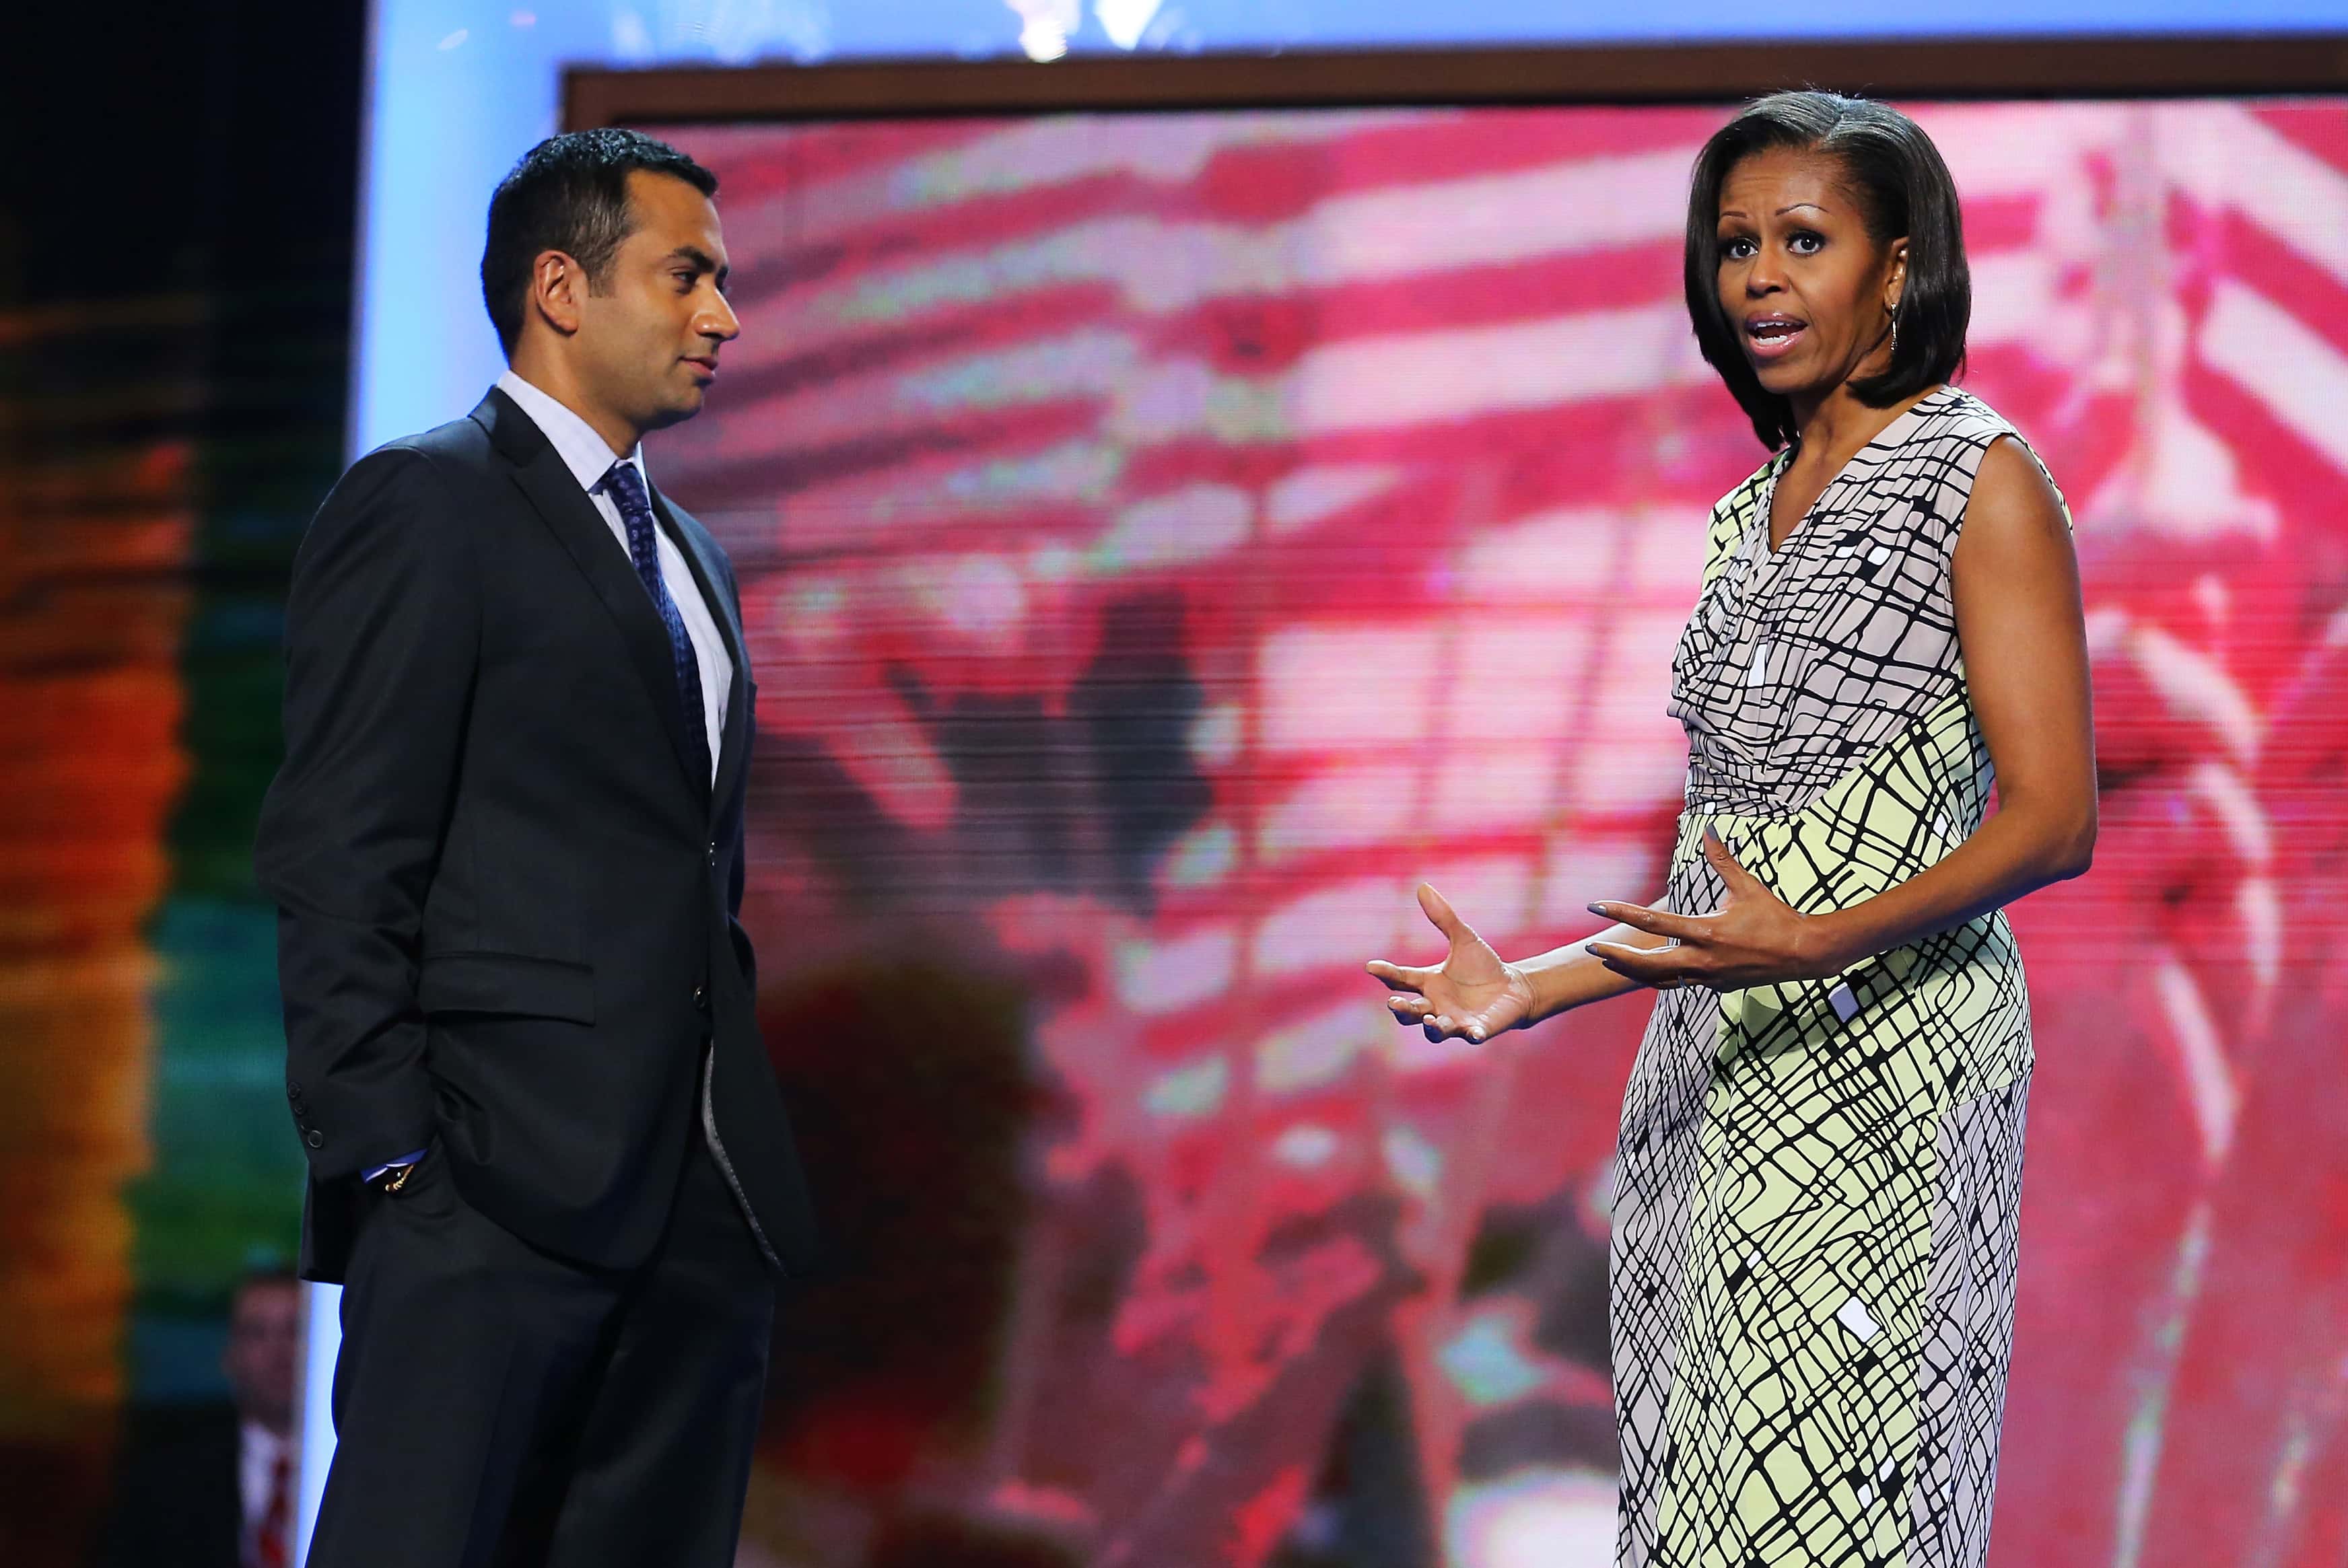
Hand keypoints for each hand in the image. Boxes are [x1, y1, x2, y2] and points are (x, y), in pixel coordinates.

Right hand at [1365, 884, 1534, 1043]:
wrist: (1513, 988)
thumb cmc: (1484, 966)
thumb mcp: (1464, 939)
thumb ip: (1443, 918)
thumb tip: (1423, 886)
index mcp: (1428, 983)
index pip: (1401, 979)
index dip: (1385, 972)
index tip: (1371, 966)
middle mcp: (1436, 1006)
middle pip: (1410, 1012)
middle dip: (1401, 1009)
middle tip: (1394, 1002)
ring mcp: (1454, 1021)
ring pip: (1434, 1031)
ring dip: (1430, 1027)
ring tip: (1430, 1021)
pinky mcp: (1476, 1030)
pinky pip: (1469, 1036)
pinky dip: (1470, 1035)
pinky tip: (1473, 1032)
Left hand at [1585, 827, 1845, 991]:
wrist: (1804, 954)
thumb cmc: (1775, 917)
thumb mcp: (1747, 887)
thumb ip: (1723, 860)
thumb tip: (1709, 829)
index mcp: (1706, 932)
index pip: (1652, 922)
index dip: (1620, 913)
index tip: (1596, 906)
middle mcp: (1702, 959)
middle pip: (1647, 965)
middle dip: (1617, 958)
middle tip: (1593, 949)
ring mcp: (1709, 977)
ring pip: (1661, 980)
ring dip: (1635, 972)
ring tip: (1612, 963)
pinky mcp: (1717, 986)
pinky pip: (1681, 984)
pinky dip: (1662, 978)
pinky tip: (1650, 972)